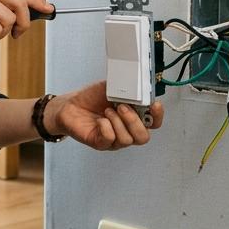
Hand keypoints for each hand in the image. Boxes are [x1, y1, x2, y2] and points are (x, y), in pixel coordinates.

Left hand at [45, 81, 163, 150]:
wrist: (70, 106)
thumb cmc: (91, 98)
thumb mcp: (112, 87)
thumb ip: (127, 87)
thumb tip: (138, 86)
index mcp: (134, 117)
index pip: (154, 123)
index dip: (158, 116)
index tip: (154, 105)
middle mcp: (126, 130)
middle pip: (143, 137)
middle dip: (134, 121)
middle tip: (122, 107)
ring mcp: (114, 139)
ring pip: (127, 139)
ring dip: (118, 122)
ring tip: (108, 110)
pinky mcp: (100, 143)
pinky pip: (110, 140)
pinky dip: (106, 128)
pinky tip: (100, 120)